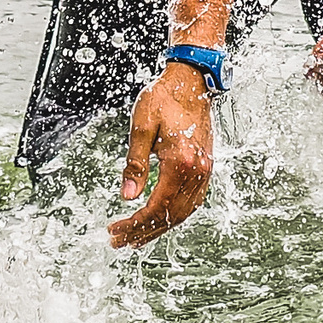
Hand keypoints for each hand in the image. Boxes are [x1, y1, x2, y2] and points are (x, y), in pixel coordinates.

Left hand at [110, 62, 214, 248]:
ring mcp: (204, 170)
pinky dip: (175, 215)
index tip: (116, 231)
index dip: (134, 223)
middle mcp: (197, 170)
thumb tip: (127, 196)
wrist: (191, 80)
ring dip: (159, 228)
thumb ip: (135, 164)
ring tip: (137, 237)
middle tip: (120, 241)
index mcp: (180, 162)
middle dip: (143, 232)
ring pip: (183, 212)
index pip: (156, 207)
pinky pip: (192, 202)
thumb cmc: (165, 97)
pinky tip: (161, 219)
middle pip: (170, 216)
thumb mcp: (141, 127)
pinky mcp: (205, 167)